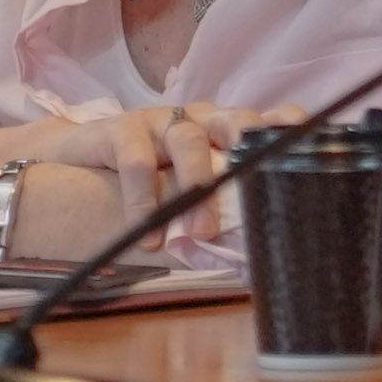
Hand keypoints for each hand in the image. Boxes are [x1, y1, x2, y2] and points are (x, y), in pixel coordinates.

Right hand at [26, 104, 310, 245]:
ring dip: (196, 187)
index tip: (310, 143)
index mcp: (221, 132)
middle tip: (257, 183)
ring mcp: (159, 120)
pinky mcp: (120, 128)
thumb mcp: (181, 195)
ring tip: (199, 231)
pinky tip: (145, 231)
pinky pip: (136, 160)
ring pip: (187, 140)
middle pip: (234, 120)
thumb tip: (247, 262)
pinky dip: (143, 199)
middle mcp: (196, 119)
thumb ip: (211, 218)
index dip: (286, 127)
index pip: (261, 122)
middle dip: (248, 148)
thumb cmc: (142, 183)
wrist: (71, 163)